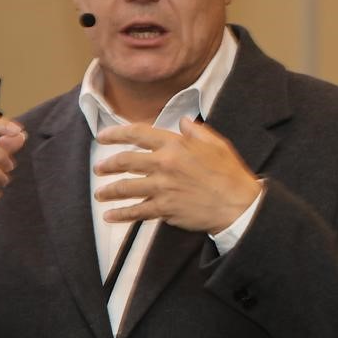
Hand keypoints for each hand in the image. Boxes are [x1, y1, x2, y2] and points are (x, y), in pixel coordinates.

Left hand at [94, 119, 261, 233]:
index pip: (138, 133)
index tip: (102, 136)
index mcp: (176, 144)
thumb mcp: (216, 144)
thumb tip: (182, 121)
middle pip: (126, 161)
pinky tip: (111, 216)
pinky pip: (137, 212)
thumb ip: (196, 131)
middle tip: (99, 168)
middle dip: (108, 165)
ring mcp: (163, 187)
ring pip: (127, 187)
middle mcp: (165, 164)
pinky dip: (122, 215)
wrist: (238, 205)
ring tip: (100, 194)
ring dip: (109, 191)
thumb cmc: (230, 173)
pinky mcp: (165, 208)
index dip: (116, 134)